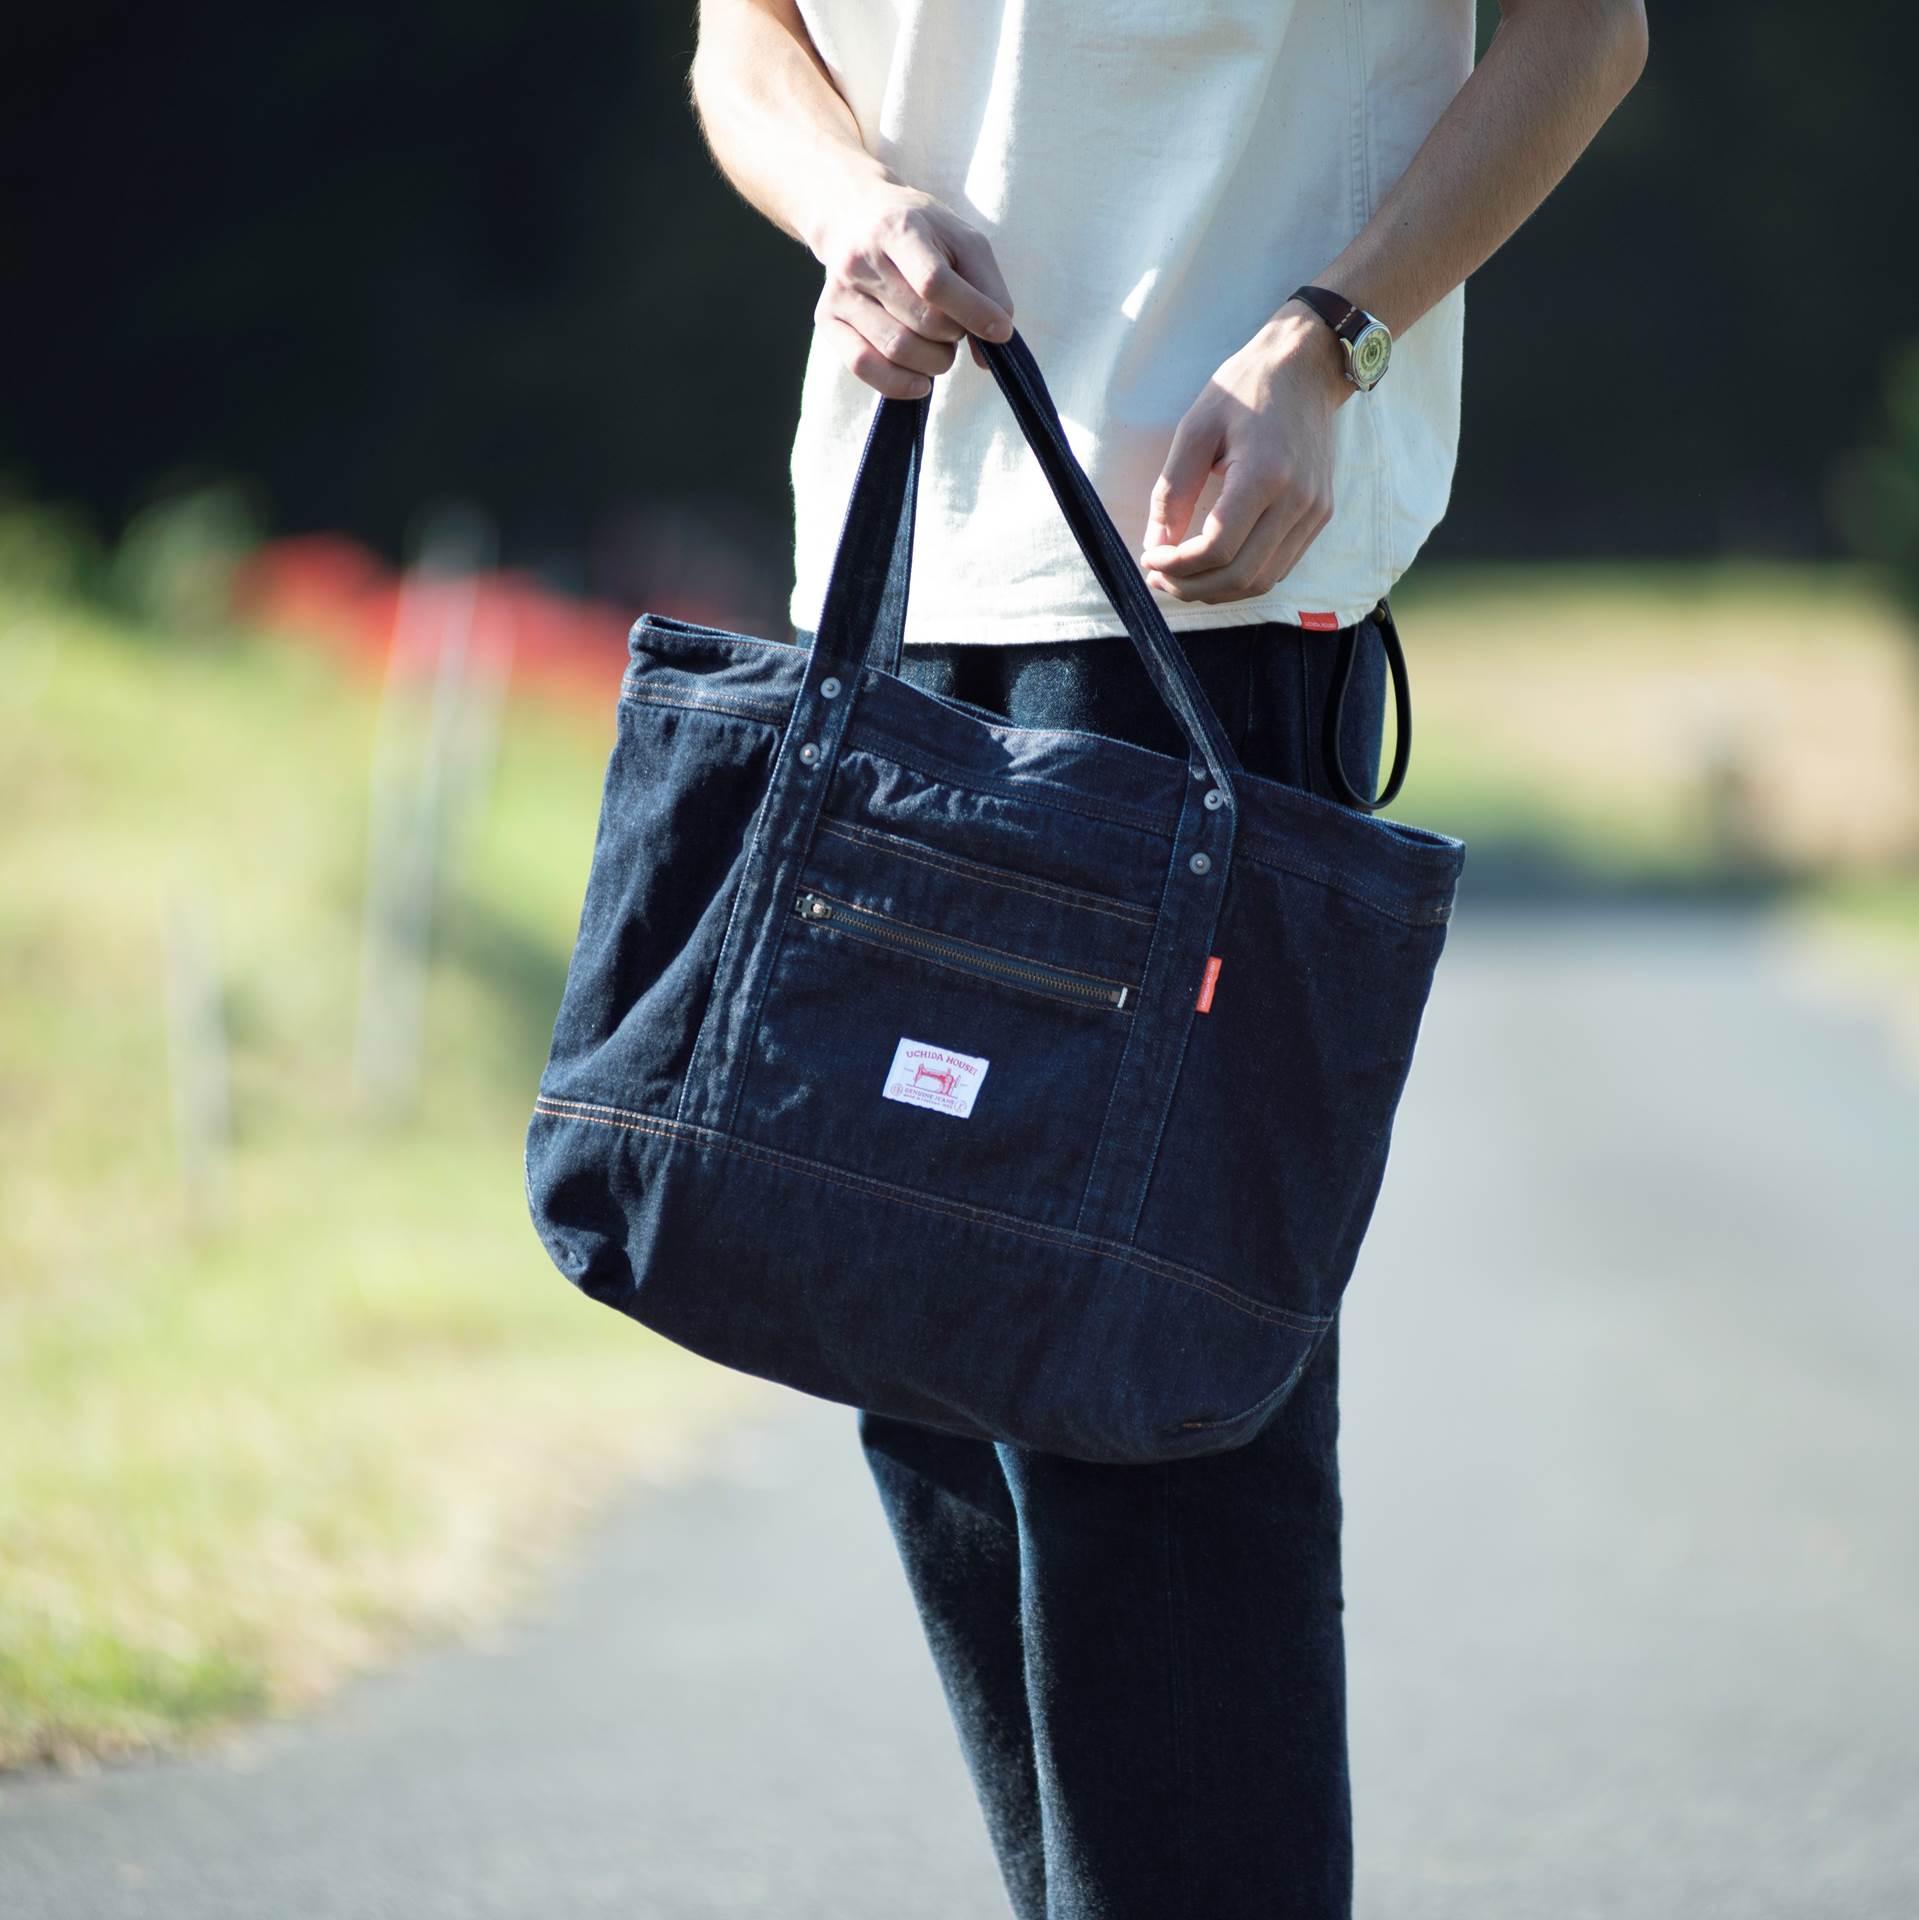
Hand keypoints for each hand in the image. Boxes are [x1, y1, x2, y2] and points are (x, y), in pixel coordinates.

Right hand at [808, 179, 1014, 398]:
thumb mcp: (963, 240)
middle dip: (954, 335)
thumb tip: (990, 355)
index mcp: (899, 229)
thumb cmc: (921, 232)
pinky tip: (920, 380)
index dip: (973, 313)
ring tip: (938, 344)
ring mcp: (840, 290)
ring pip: (897, 349)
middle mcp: (862, 258)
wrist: (854, 214)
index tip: (999, 332)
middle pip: (922, 322)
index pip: (934, 282)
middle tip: (956, 326)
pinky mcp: (826, 318)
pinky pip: (863, 366)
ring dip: (934, 361)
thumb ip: (988, 290)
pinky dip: (900, 383)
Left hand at [1140, 304, 1350, 602]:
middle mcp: (1297, 500)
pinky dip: (1242, 577)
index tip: (1150, 558)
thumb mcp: (1194, 430)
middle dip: (1192, 587)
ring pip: (1262, 581)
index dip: (1177, 566)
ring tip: (1182, 578)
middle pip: (1241, 576)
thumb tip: (1157, 546)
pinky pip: (1279, 567)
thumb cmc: (1245, 389)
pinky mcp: (1321, 515)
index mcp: (1265, 474)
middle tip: (1160, 579)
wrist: (1305, 367)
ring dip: (1217, 590)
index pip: (1218, 548)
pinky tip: (1214, 566)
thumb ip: (1172, 492)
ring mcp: (1315, 511)